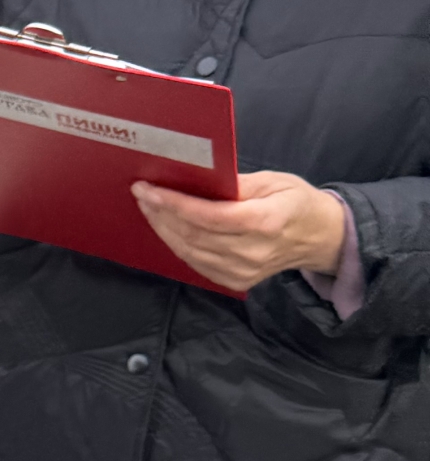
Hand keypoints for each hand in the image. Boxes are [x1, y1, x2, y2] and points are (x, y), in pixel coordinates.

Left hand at [132, 172, 345, 293]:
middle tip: (142, 194)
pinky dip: (177, 245)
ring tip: (149, 208)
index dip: (174, 204)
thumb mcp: (274, 181)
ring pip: (189, 252)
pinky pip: (196, 264)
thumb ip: (236, 183)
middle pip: (193, 235)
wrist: (318, 237)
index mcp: (266, 222)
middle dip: (162, 213)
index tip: (148, 189)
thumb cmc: (296, 202)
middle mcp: (253, 251)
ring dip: (163, 229)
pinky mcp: (236, 281)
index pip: (209, 216)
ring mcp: (243, 271)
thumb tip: (196, 179)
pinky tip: (166, 228)